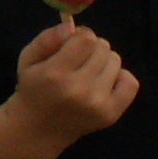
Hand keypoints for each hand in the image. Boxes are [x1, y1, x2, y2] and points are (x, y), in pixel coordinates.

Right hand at [8, 22, 137, 146]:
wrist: (38, 131)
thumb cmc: (32, 90)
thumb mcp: (27, 59)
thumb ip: (47, 38)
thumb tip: (71, 27)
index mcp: (56, 74)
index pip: (86, 39)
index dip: (81, 36)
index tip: (72, 44)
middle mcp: (79, 89)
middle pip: (103, 48)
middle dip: (91, 49)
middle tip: (79, 61)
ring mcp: (98, 104)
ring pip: (115, 61)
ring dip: (103, 62)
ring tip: (89, 73)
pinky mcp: (110, 114)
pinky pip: (130, 83)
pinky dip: (120, 77)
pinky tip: (105, 82)